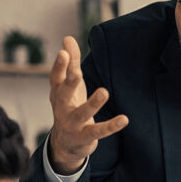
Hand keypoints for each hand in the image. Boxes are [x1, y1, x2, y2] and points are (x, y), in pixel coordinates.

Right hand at [47, 36, 128, 174]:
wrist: (65, 143)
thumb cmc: (69, 106)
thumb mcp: (69, 85)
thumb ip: (71, 63)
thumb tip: (67, 38)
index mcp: (58, 93)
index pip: (56, 78)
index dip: (59, 66)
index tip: (64, 52)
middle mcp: (62, 107)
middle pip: (63, 94)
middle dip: (69, 83)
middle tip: (77, 72)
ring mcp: (72, 124)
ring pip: (82, 114)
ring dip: (93, 104)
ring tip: (104, 91)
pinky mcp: (84, 137)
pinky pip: (98, 131)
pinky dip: (111, 126)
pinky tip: (124, 119)